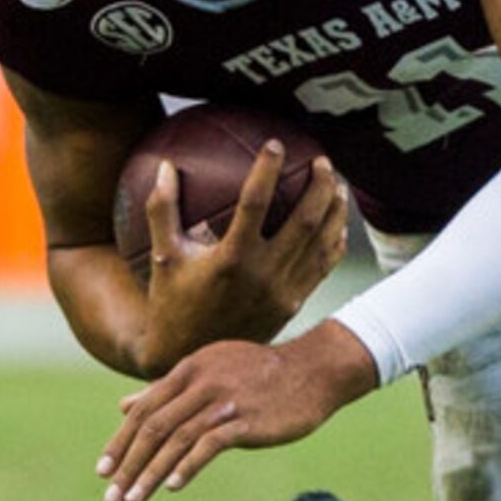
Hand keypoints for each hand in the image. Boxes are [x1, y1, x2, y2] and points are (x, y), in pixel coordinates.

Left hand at [97, 324, 374, 500]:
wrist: (313, 371)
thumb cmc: (258, 374)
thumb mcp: (207, 372)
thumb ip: (165, 391)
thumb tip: (122, 405)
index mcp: (188, 370)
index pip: (142, 409)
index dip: (119, 441)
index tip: (103, 470)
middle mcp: (202, 382)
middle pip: (153, 427)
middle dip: (128, 463)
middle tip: (111, 495)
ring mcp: (224, 401)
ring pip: (176, 439)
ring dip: (151, 473)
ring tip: (133, 500)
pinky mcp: (247, 420)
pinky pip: (209, 445)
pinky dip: (188, 466)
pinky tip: (173, 487)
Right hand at [137, 143, 347, 368]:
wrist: (193, 356)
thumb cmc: (172, 302)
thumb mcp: (164, 256)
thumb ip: (162, 210)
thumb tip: (163, 167)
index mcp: (231, 259)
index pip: (255, 203)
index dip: (267, 170)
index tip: (275, 144)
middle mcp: (263, 274)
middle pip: (304, 219)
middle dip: (319, 185)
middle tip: (322, 160)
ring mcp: (283, 290)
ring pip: (321, 242)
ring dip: (334, 210)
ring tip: (337, 184)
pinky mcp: (294, 303)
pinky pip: (323, 266)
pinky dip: (334, 242)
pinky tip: (337, 224)